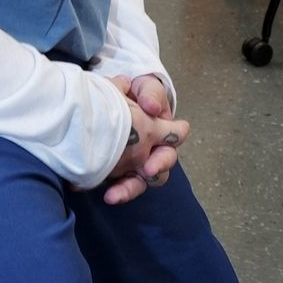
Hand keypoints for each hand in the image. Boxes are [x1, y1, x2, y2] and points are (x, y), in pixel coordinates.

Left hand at [101, 75, 188, 206]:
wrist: (105, 102)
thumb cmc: (133, 95)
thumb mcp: (143, 87)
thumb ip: (150, 92)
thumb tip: (152, 107)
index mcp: (163, 129)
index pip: (177, 134)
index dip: (173, 136)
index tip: (159, 139)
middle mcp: (153, 151)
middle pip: (163, 165)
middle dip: (157, 167)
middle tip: (147, 169)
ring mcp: (135, 165)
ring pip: (141, 183)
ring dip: (130, 189)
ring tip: (115, 194)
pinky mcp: (119, 174)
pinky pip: (122, 188)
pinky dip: (116, 192)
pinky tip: (106, 194)